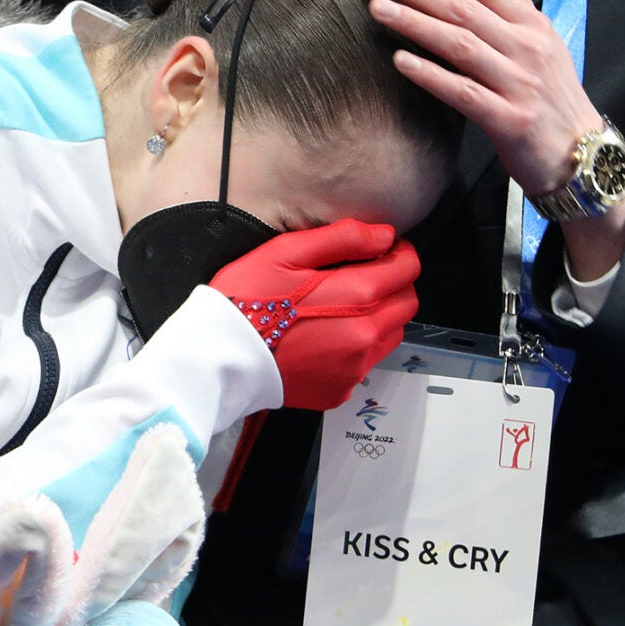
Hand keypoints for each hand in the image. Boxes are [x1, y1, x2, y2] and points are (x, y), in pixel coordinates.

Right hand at [211, 219, 419, 410]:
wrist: (217, 358)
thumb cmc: (245, 302)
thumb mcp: (285, 252)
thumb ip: (342, 238)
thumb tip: (384, 236)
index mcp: (356, 297)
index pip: (407, 269)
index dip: (399, 254)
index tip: (383, 249)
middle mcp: (365, 336)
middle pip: (407, 303)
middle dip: (393, 284)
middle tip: (363, 276)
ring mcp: (354, 368)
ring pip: (392, 334)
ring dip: (380, 316)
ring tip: (343, 308)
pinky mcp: (341, 390)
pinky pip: (365, 363)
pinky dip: (356, 347)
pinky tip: (324, 338)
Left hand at [364, 0, 624, 276]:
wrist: (580, 152)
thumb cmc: (551, 93)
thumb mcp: (540, 34)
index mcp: (531, 23)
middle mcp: (527, 46)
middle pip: (463, 6)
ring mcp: (520, 83)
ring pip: (461, 44)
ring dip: (415, 23)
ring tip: (378, 9)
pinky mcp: (510, 120)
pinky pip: (464, 93)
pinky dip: (432, 75)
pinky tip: (400, 62)